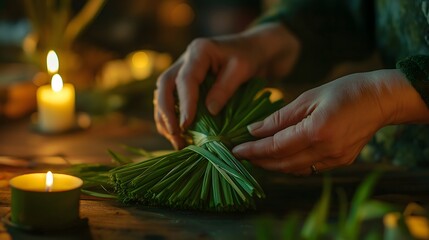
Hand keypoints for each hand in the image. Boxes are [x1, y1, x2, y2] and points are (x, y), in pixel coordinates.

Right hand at [154, 23, 299, 148]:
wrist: (252, 50)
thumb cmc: (249, 57)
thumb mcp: (242, 69)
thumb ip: (225, 88)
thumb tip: (210, 111)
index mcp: (199, 51)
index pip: (185, 79)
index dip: (185, 103)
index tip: (186, 125)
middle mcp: (185, 59)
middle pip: (164, 85)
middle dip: (166, 112)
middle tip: (175, 135)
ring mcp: (182, 70)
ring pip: (162, 93)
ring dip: (165, 118)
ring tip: (175, 140)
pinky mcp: (183, 82)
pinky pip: (170, 99)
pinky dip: (171, 117)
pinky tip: (178, 134)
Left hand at [232, 69, 428, 174]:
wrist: (381, 99)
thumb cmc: (345, 90)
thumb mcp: (308, 98)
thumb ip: (279, 118)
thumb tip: (254, 130)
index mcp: (316, 131)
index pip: (275, 147)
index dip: (253, 150)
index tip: (235, 150)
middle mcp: (326, 150)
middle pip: (283, 163)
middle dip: (259, 160)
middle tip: (241, 154)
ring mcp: (336, 159)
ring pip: (295, 169)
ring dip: (273, 165)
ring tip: (257, 156)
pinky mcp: (341, 162)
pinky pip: (309, 168)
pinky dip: (291, 164)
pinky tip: (281, 156)